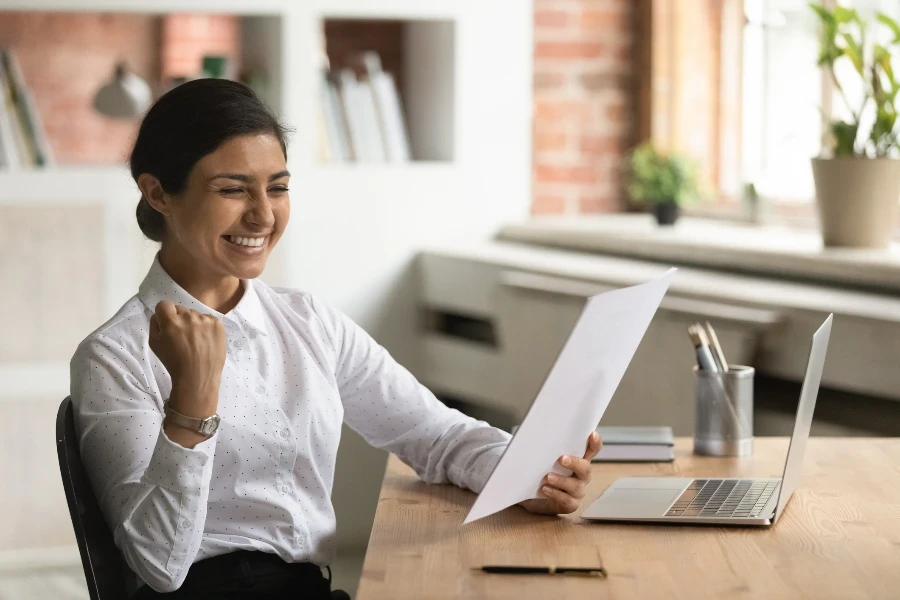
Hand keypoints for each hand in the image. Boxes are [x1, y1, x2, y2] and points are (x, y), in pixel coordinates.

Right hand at [149, 300, 225, 418]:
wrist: (198, 377)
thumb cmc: (173, 362)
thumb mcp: (154, 344)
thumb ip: (155, 324)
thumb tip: (159, 314)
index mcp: (171, 321)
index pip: (164, 304)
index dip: (164, 314)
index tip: (167, 324)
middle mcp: (189, 317)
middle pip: (181, 309)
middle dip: (179, 319)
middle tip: (182, 336)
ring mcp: (205, 319)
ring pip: (195, 314)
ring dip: (193, 323)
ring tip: (195, 340)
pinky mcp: (217, 324)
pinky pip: (208, 319)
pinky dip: (206, 327)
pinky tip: (205, 340)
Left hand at [519, 432, 602, 515]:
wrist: (530, 495)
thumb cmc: (540, 473)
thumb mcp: (543, 459)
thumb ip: (547, 450)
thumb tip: (536, 436)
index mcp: (577, 461)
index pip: (592, 450)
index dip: (595, 443)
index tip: (592, 435)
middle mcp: (580, 476)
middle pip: (586, 468)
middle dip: (575, 463)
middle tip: (562, 459)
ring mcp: (577, 491)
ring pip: (576, 486)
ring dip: (562, 481)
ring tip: (548, 477)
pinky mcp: (570, 504)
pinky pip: (567, 501)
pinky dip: (556, 494)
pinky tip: (545, 489)